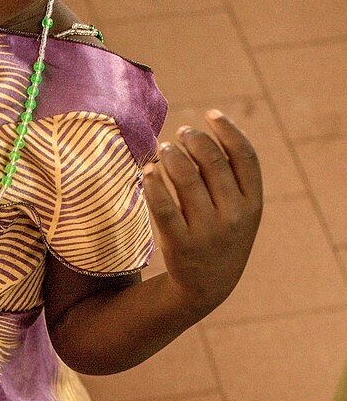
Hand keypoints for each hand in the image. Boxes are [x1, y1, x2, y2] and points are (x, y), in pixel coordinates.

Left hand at [142, 111, 262, 316]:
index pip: (244, 156)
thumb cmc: (221, 237)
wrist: (207, 287)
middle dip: (194, 139)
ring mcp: (207, 232)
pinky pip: (162, 206)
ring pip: (186, 178)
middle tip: (180, 132)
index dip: (228, 130)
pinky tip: (148, 171)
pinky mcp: (180, 244)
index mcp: (253, 205)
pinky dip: (153, 183)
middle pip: (212, 162)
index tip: (211, 114)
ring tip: (163, 148)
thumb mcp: (239, 211)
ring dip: (171, 155)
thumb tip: (205, 132)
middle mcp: (234, 217)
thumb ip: (231, 178)